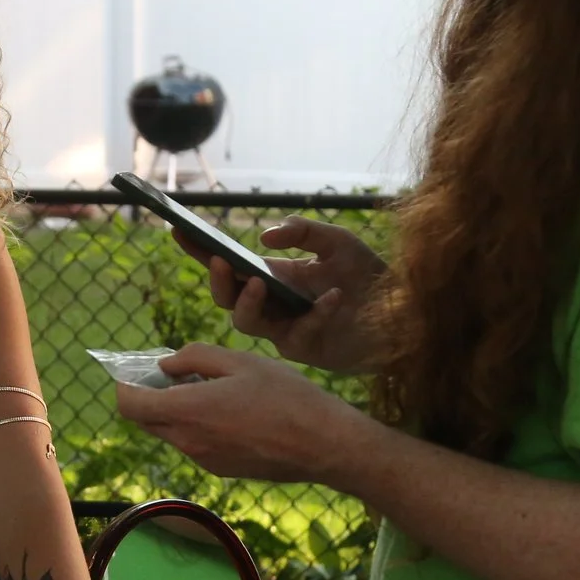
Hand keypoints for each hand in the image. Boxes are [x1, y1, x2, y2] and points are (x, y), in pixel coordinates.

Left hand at [114, 342, 365, 482]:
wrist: (324, 444)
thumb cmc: (286, 396)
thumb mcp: (240, 360)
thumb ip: (195, 358)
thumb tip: (167, 365)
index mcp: (188, 411)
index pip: (129, 405)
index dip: (125, 385)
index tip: (138, 370)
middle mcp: (188, 442)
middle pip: (146, 421)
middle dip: (149, 396)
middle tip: (173, 373)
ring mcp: (204, 460)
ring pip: (171, 433)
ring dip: (175, 411)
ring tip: (208, 388)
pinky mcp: (221, 469)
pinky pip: (194, 444)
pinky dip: (195, 426)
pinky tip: (227, 410)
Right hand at [178, 218, 384, 374]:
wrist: (402, 313)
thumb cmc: (368, 277)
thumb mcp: (337, 242)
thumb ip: (303, 232)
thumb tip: (263, 239)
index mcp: (273, 277)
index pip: (228, 264)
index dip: (200, 250)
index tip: (178, 230)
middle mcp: (272, 304)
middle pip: (226, 298)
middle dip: (218, 281)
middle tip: (223, 262)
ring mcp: (285, 329)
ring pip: (246, 323)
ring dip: (248, 303)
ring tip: (260, 282)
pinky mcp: (306, 349)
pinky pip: (297, 334)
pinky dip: (315, 313)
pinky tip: (333, 296)